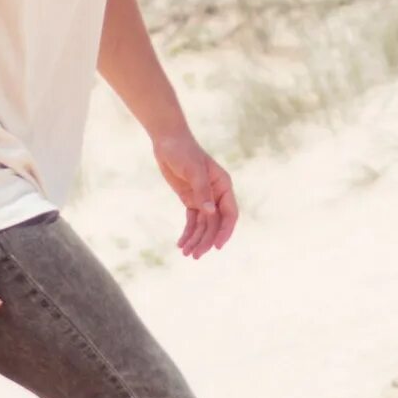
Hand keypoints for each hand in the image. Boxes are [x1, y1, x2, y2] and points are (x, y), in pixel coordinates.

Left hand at [154, 129, 237, 258]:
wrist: (168, 141)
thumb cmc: (183, 151)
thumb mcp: (193, 170)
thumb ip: (202, 191)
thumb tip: (210, 213)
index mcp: (223, 185)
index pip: (229, 213)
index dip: (225, 231)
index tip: (217, 246)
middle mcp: (216, 194)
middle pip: (215, 223)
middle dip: (206, 240)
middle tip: (196, 256)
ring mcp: (203, 198)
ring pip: (203, 225)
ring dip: (196, 240)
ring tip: (186, 254)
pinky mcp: (191, 199)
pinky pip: (192, 221)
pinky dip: (188, 233)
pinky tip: (181, 244)